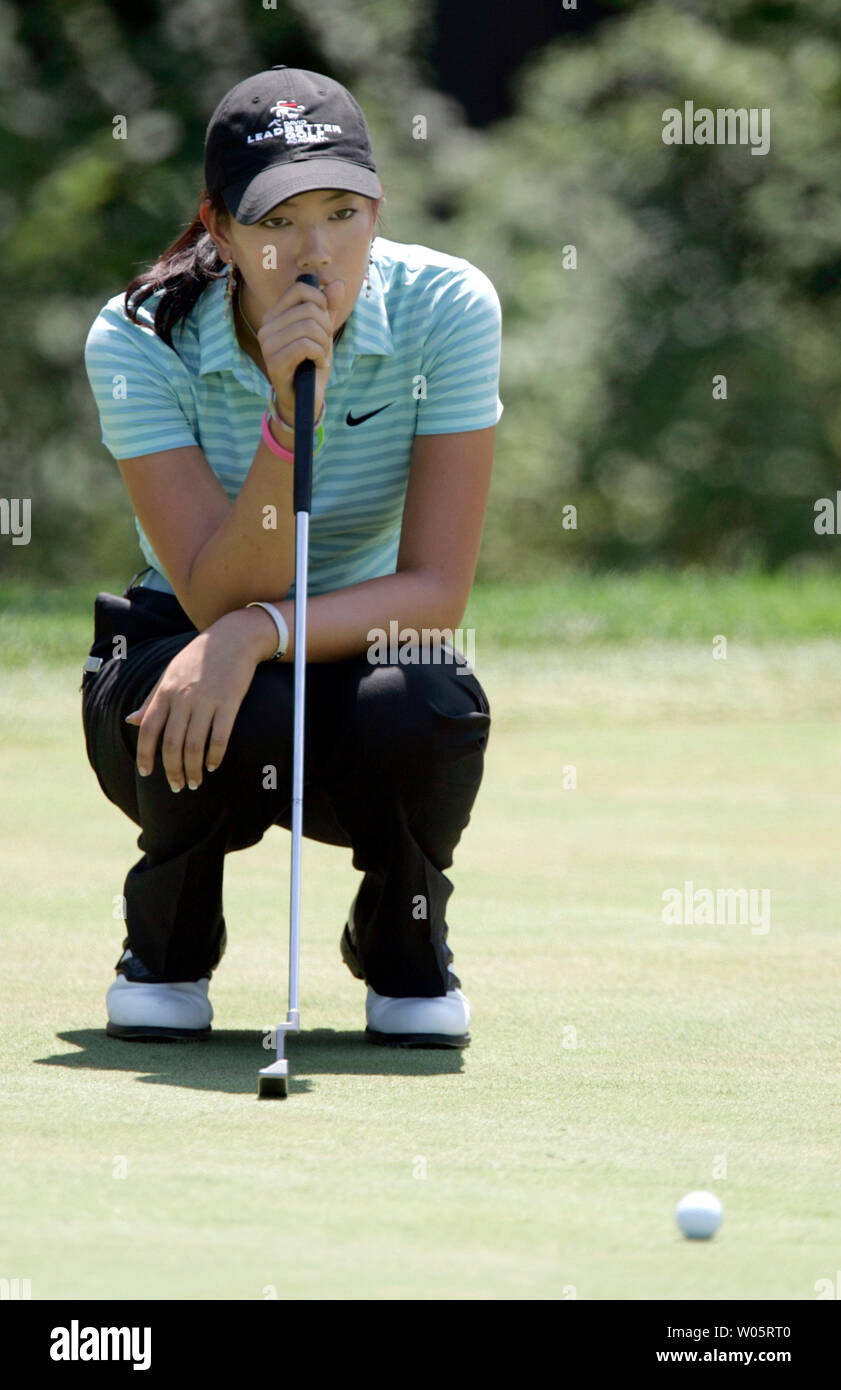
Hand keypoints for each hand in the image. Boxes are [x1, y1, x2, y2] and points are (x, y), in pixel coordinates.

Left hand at [124, 612, 262, 790]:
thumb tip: (131, 721)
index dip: (145, 755)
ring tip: (194, 782)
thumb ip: (151, 699)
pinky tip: (212, 765)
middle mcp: (183, 698)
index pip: (148, 730)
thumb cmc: (199, 656)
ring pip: (194, 747)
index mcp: (165, 691)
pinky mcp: (229, 703)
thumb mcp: (170, 673)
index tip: (146, 773)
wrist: (234, 637)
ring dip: (193, 770)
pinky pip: (219, 738)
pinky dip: (214, 756)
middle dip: (172, 771)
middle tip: (177, 786)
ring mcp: (207, 702)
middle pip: (172, 745)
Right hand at [257, 277, 343, 426]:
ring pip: (309, 327)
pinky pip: (305, 346)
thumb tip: (338, 283)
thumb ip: (329, 308)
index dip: (321, 302)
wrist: (305, 398)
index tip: (325, 322)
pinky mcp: (274, 362)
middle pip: (309, 308)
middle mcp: (266, 326)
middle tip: (325, 345)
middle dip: (326, 327)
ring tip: (321, 356)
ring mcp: (267, 344)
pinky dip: (320, 355)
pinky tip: (318, 364)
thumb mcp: (324, 332)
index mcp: (275, 315)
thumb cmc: (312, 363)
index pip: (300, 289)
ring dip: (324, 343)